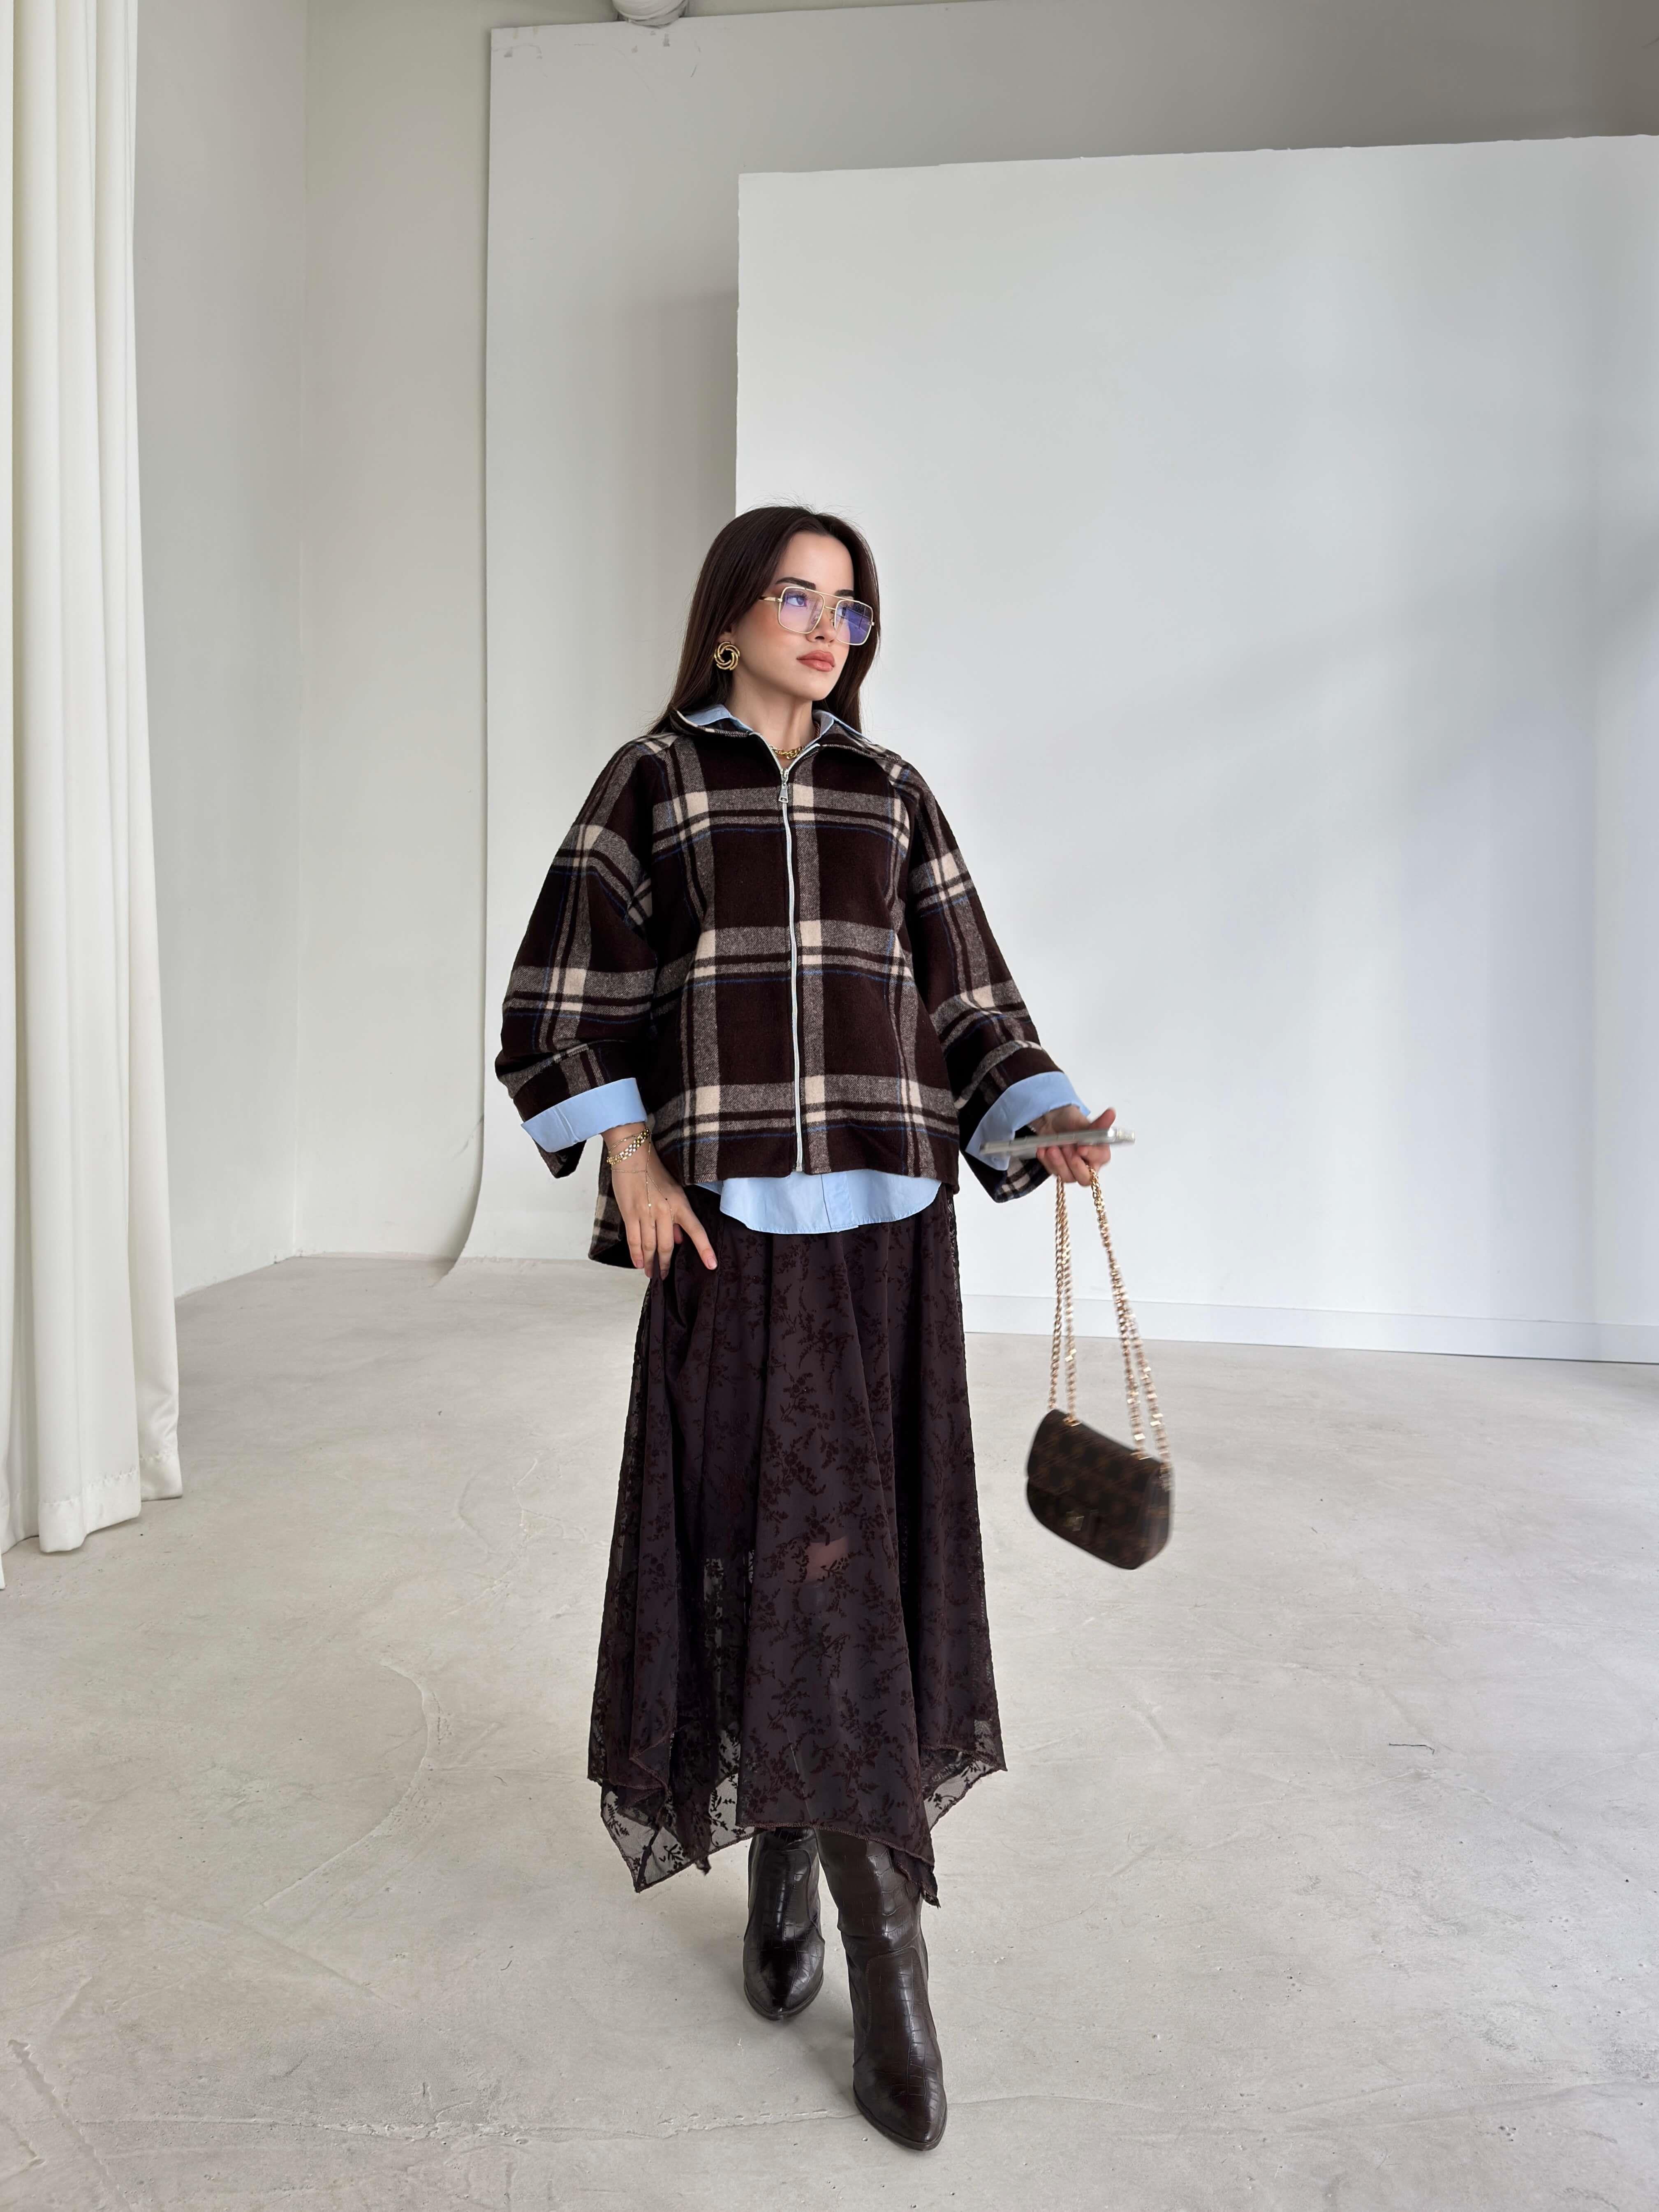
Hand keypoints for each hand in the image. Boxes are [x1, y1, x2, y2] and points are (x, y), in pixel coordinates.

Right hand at [603, 1126, 719, 1277]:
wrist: (633, 1155)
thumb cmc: (654, 1172)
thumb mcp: (674, 1192)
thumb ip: (677, 1218)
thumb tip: (680, 1240)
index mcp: (680, 1204)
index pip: (696, 1231)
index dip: (704, 1249)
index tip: (711, 1264)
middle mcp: (666, 1211)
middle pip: (668, 1245)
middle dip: (665, 1264)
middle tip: (663, 1276)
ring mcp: (647, 1213)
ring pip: (650, 1246)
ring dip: (651, 1263)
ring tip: (650, 1273)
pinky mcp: (630, 1213)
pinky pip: (634, 1240)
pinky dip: (637, 1255)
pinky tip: (639, 1263)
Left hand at [1028, 1103, 1116, 1186]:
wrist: (1053, 1122)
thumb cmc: (1072, 1123)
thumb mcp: (1084, 1122)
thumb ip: (1098, 1123)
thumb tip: (1111, 1113)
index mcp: (1099, 1153)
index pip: (1101, 1159)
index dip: (1091, 1155)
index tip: (1081, 1147)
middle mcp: (1087, 1165)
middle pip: (1084, 1178)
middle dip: (1074, 1164)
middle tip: (1066, 1148)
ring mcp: (1072, 1170)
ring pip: (1067, 1177)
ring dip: (1058, 1163)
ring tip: (1052, 1148)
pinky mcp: (1058, 1170)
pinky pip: (1052, 1171)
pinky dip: (1047, 1161)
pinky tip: (1043, 1149)